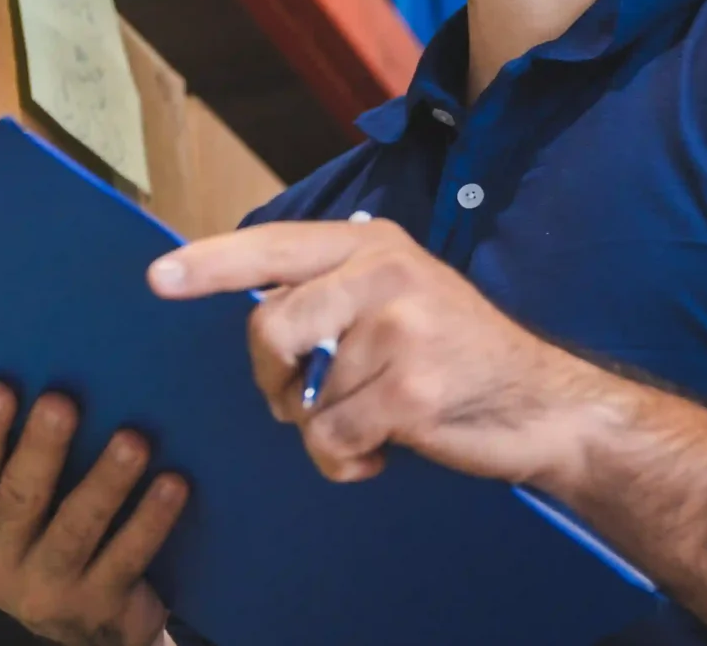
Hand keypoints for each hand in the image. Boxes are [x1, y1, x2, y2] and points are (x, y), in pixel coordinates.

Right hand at [0, 383, 186, 645]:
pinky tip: (172, 484)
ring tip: (133, 440)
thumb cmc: (38, 537)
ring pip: (77, 529)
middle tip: (61, 402)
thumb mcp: (5, 512)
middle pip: (20, 501)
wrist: (80, 622)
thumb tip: (39, 370)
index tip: (0, 387)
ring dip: (106, 481)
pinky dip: (151, 518)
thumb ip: (7, 465)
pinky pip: (127, 556)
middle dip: (41, 449)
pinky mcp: (96, 609)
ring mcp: (44, 593)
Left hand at [149, 220, 609, 492]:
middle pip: (268, 328)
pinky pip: (331, 438)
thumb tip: (258, 323)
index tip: (158, 277)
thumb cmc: (459, 356)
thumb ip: (331, 295)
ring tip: (372, 422)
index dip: (210, 264)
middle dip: (271, 380)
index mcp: (371, 245)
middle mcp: (384, 273)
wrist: (548, 406)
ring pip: (301, 396)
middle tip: (304, 399)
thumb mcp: (398, 297)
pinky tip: (383, 452)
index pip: (273, 246)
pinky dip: (345, 461)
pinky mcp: (413, 390)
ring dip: (323, 428)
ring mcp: (401, 330)